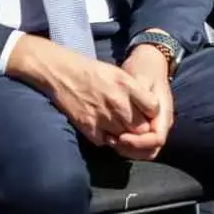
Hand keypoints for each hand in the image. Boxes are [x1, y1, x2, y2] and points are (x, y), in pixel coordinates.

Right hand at [8, 34, 159, 144]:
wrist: (60, 72)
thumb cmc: (90, 71)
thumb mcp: (117, 73)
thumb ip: (134, 91)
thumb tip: (149, 109)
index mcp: (127, 85)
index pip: (153, 108)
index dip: (150, 112)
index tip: (145, 112)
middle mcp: (118, 102)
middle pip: (141, 127)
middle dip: (139, 128)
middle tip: (131, 123)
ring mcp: (104, 116)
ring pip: (124, 137)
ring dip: (122, 135)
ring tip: (115, 125)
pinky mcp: (89, 127)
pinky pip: (105, 142)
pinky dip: (105, 139)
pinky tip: (101, 129)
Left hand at [111, 45, 174, 159]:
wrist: (148, 63)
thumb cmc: (144, 68)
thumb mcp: (141, 78)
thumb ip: (139, 96)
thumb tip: (135, 114)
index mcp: (163, 113)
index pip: (157, 139)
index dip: (139, 142)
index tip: (121, 137)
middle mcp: (161, 124)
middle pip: (150, 150)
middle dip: (131, 150)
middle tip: (112, 141)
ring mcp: (153, 127)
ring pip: (144, 152)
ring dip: (127, 150)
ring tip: (110, 140)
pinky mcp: (144, 127)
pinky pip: (137, 145)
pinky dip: (125, 146)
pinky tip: (111, 137)